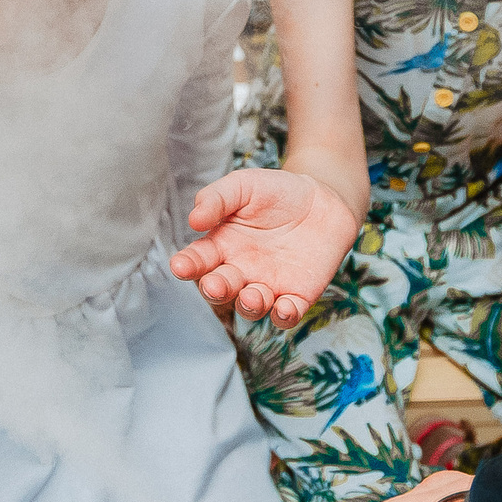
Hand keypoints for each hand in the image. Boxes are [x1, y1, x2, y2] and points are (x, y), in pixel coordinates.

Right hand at [171, 168, 358, 325]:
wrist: (322, 199)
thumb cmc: (275, 192)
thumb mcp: (242, 186)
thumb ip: (216, 198)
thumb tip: (193, 219)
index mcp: (221, 246)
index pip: (198, 261)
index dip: (187, 265)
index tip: (180, 266)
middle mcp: (240, 270)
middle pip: (220, 289)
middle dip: (215, 290)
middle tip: (215, 285)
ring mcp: (267, 285)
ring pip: (250, 306)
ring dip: (249, 305)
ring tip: (252, 295)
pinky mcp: (297, 295)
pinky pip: (287, 314)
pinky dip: (285, 316)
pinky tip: (284, 308)